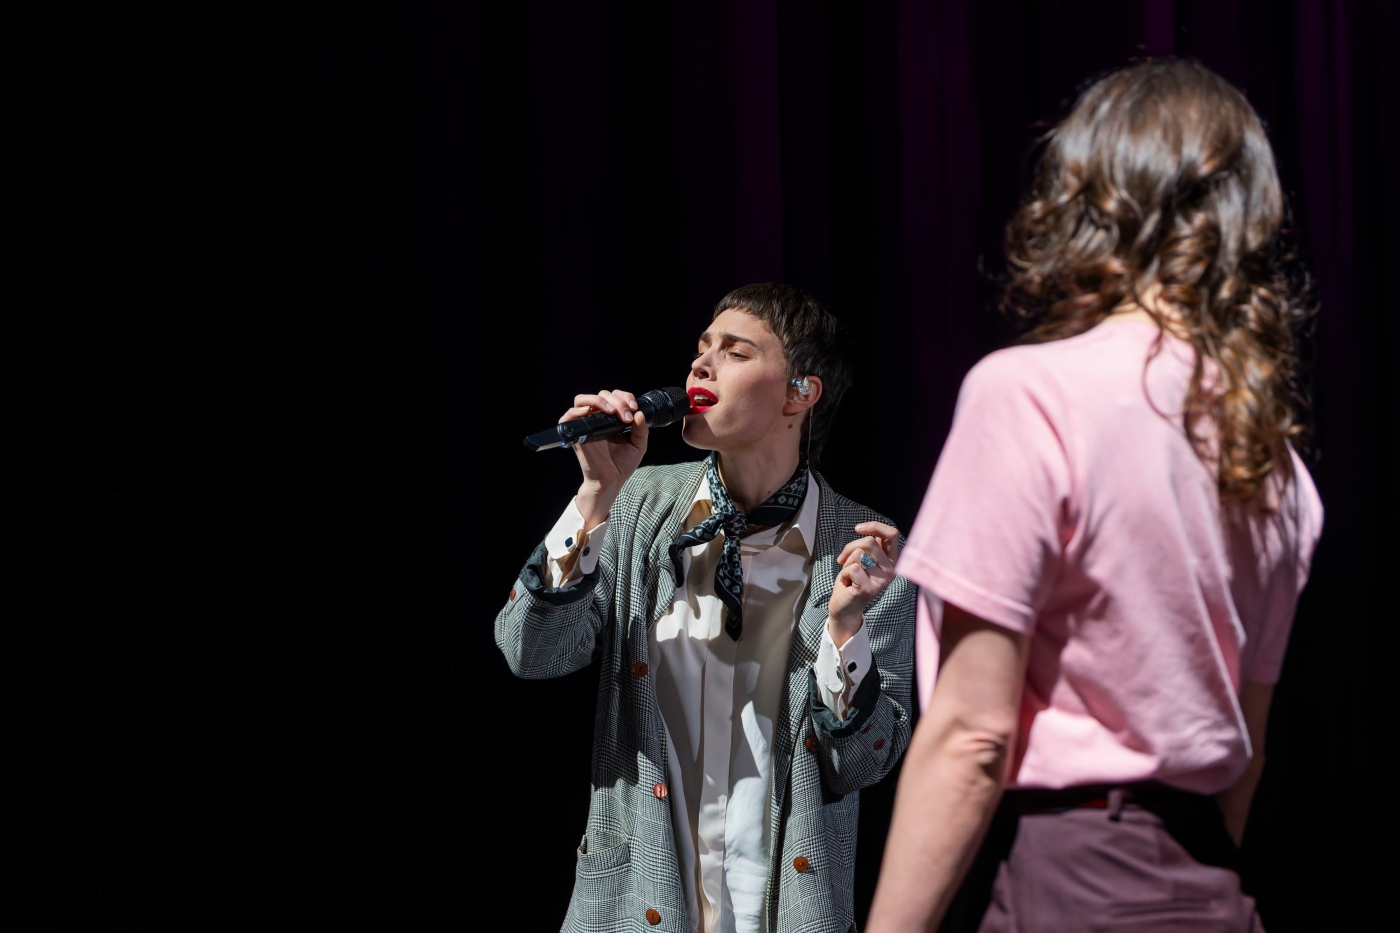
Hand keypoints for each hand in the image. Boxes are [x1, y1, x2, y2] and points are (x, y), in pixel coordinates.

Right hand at [563, 389, 648, 527]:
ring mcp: (586, 426)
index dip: (625, 397)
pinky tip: (589, 412)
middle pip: (601, 395)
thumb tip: (640, 414)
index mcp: (611, 419)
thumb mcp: (638, 445)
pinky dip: (576, 411)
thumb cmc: (622, 464)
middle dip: (617, 401)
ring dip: (598, 400)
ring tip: (611, 411)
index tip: (634, 409)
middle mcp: (598, 419)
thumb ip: (641, 430)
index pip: (614, 396)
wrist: (611, 481)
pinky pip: (568, 417)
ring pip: (583, 400)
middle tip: (626, 416)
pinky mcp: (576, 435)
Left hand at [828, 521, 900, 643]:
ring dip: (847, 563)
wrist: (845, 606)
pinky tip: (848, 583)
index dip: (874, 526)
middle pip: (870, 542)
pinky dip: (844, 573)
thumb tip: (870, 530)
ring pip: (858, 555)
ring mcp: (882, 580)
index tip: (858, 528)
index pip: (892, 534)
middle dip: (850, 547)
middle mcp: (891, 570)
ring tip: (849, 575)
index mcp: (892, 560)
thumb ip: (870, 546)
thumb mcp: (863, 558)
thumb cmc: (852, 580)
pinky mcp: (870, 588)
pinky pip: (852, 568)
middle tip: (844, 559)